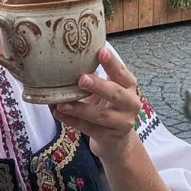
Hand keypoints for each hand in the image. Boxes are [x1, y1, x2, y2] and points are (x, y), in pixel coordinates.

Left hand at [53, 46, 143, 161]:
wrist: (116, 140)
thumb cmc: (108, 106)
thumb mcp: (107, 89)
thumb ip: (95, 75)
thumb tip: (68, 59)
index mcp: (129, 86)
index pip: (122, 72)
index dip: (112, 62)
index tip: (101, 50)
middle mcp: (130, 104)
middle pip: (115, 94)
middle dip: (98, 86)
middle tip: (82, 79)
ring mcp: (122, 123)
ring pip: (101, 115)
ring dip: (80, 108)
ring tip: (62, 103)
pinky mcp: (110, 138)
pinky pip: (89, 129)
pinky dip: (72, 121)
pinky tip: (59, 113)